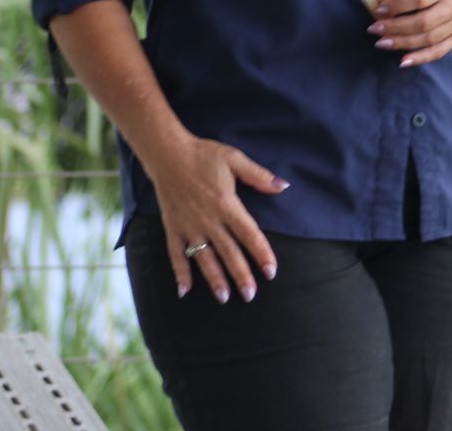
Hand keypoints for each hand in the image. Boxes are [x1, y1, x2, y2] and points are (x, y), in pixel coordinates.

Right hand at [143, 135, 289, 303]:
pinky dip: (179, 272)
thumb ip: (259, 175)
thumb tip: (283, 186)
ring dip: (214, 279)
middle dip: (241, 275)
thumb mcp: (234, 159)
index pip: (249, 234)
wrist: (168, 153)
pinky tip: (184, 291)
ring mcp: (189, 226)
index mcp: (226, 203)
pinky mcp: (172, 227)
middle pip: (228, 252)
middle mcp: (208, 219)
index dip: (261, 254)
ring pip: (204, 257)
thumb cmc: (203, 155)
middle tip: (251, 295)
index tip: (271, 272)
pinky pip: (175, 254)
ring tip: (224, 298)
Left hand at [368, 0, 451, 67]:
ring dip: (403, 43)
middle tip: (374, 30)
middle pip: (422, 22)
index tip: (379, 10)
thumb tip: (386, 8)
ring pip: (428, 39)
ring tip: (382, 44)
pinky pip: (439, 51)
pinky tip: (403, 61)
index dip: (397, 6)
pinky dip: (421, 58)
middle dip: (395, 28)